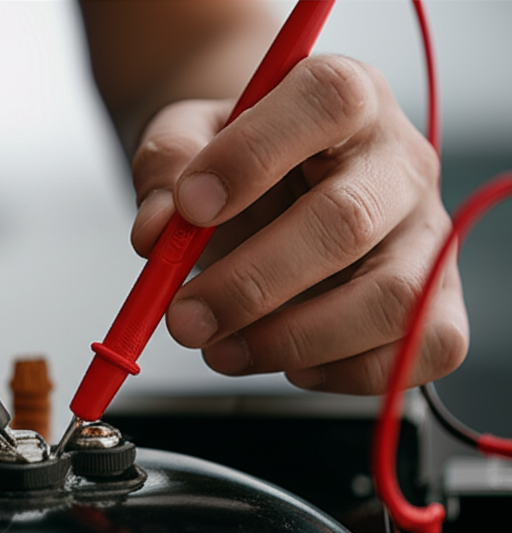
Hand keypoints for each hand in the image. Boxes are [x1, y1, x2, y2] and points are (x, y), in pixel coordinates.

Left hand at [130, 54, 467, 393]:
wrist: (268, 190)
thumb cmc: (233, 161)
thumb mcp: (186, 141)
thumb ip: (165, 170)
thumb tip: (155, 234)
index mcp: (347, 96)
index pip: (327, 101)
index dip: (253, 155)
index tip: (188, 207)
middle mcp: (401, 161)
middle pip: (347, 220)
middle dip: (251, 283)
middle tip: (184, 319)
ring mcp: (429, 234)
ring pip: (392, 298)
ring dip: (293, 341)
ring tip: (222, 350)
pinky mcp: (441, 301)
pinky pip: (420, 350)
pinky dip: (347, 372)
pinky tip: (291, 364)